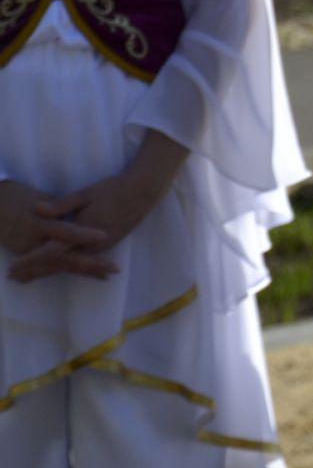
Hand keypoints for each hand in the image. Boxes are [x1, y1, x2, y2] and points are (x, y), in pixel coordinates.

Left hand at [10, 133, 187, 282]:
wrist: (144, 192)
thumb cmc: (114, 189)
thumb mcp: (85, 194)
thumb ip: (60, 205)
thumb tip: (36, 209)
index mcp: (83, 232)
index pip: (51, 251)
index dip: (31, 259)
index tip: (13, 267)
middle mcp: (92, 246)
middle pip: (59, 264)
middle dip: (36, 271)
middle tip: (15, 278)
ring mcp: (101, 247)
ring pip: (71, 265)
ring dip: (49, 271)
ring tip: (29, 277)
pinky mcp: (107, 245)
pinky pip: (83, 261)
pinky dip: (67, 268)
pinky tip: (58, 270)